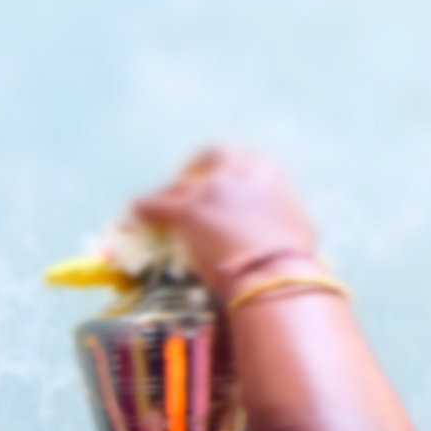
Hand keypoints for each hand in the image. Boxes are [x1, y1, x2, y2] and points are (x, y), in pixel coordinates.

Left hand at [131, 147, 322, 295]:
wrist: (275, 273)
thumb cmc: (293, 258)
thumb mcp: (295, 222)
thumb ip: (275, 209)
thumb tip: (273, 218)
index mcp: (266, 170)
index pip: (239, 159)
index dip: (224, 170)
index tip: (217, 181)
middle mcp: (236, 171)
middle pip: (209, 157)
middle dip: (196, 167)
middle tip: (188, 184)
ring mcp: (209, 189)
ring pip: (178, 186)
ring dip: (168, 197)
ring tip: (158, 211)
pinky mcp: (185, 211)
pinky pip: (152, 205)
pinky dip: (142, 210)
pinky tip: (135, 215)